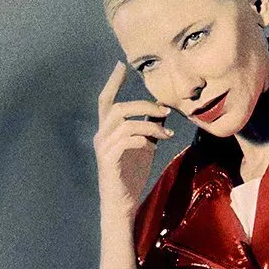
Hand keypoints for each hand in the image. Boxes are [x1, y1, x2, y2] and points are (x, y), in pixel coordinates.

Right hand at [93, 61, 172, 222]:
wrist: (122, 203)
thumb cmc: (131, 175)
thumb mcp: (143, 146)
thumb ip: (147, 127)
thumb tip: (160, 110)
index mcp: (107, 131)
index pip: (106, 101)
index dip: (113, 82)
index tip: (121, 65)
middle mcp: (101, 136)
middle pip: (117, 108)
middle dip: (142, 104)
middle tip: (165, 109)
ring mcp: (103, 149)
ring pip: (124, 123)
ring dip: (149, 123)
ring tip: (167, 130)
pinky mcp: (109, 161)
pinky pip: (125, 141)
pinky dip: (143, 137)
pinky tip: (155, 143)